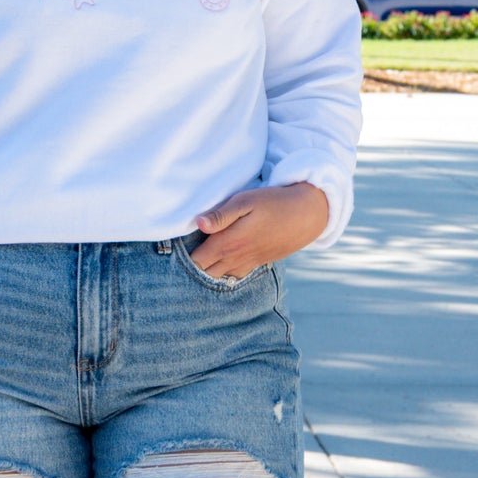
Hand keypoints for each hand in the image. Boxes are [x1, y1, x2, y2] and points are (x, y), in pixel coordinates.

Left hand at [191, 182, 328, 280]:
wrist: (307, 214)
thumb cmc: (273, 202)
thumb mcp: (245, 201)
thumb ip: (220, 215)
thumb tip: (197, 224)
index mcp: (229, 243)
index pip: (197, 261)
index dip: (183, 257)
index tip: (171, 249)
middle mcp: (237, 258)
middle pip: (205, 273)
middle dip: (192, 268)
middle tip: (178, 257)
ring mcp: (249, 262)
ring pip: (220, 277)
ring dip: (207, 271)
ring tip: (196, 260)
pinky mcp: (258, 262)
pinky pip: (235, 275)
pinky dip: (223, 273)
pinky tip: (219, 264)